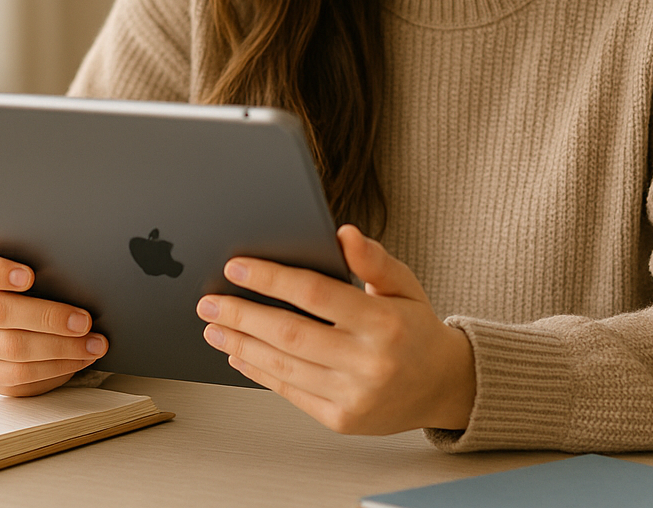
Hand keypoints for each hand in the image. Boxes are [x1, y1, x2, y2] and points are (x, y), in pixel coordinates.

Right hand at [0, 237, 107, 395]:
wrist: (30, 318)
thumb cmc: (38, 282)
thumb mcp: (36, 263)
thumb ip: (42, 259)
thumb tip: (77, 265)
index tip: (30, 276)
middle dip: (47, 316)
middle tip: (84, 320)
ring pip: (12, 347)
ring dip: (61, 347)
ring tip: (94, 343)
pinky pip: (19, 374)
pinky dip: (57, 367)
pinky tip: (81, 358)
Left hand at [195, 225, 475, 433]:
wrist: (442, 386)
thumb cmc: (416, 328)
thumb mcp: (405, 285)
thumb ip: (373, 259)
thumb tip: (342, 233)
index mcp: (384, 321)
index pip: (315, 294)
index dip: (271, 279)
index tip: (236, 267)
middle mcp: (369, 361)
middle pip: (290, 333)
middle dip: (241, 314)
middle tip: (209, 301)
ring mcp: (353, 395)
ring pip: (283, 366)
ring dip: (240, 344)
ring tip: (214, 326)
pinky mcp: (341, 420)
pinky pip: (290, 392)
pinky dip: (258, 372)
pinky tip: (238, 353)